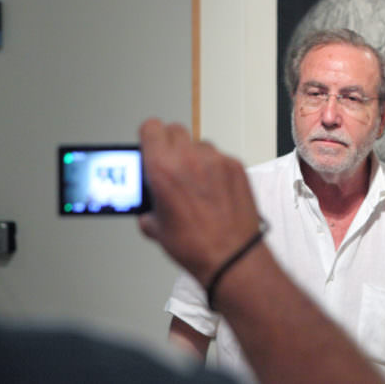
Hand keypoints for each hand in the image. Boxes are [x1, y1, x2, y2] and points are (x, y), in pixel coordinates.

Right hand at [137, 118, 259, 285]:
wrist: (231, 255)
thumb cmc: (195, 245)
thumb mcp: (156, 227)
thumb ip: (148, 205)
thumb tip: (148, 202)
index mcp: (162, 168)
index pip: (151, 127)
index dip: (149, 136)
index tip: (150, 143)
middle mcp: (189, 158)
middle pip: (175, 130)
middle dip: (170, 144)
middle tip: (171, 164)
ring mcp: (216, 160)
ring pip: (199, 144)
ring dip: (194, 156)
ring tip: (195, 181)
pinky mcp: (236, 166)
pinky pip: (220, 157)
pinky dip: (215, 168)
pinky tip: (214, 189)